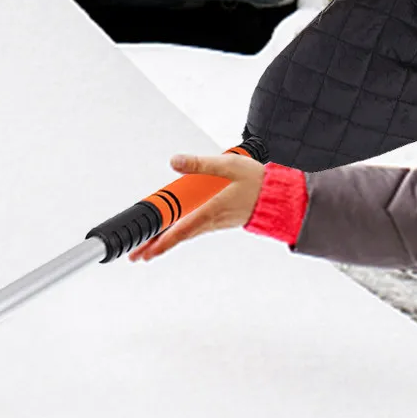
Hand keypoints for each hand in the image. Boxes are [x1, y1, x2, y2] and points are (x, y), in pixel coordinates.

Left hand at [129, 152, 266, 261]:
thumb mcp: (228, 166)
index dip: (163, 241)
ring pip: (185, 234)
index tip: (147, 250)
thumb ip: (200, 164)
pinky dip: (179, 235)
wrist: (279, 198)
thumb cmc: (258, 182)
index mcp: (212, 209)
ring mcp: (215, 223)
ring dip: (166, 242)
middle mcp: (212, 220)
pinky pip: (194, 229)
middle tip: (137, 256)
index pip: (182, 229)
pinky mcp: (219, 221)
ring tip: (148, 249)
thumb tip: (175, 161)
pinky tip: (171, 234)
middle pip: (178, 236)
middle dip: (156, 247)